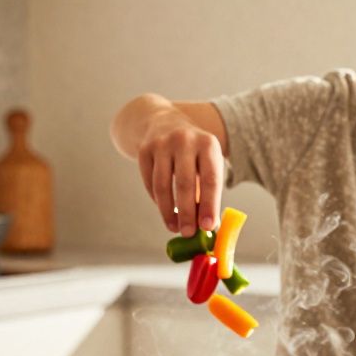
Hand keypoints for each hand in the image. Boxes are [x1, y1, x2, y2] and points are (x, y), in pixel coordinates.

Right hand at [137, 111, 223, 236]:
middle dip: (186, 212)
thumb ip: (209, 192)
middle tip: (188, 233)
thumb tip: (207, 227)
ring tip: (174, 227)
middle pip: (184, 183)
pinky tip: (165, 210)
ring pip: (162, 185)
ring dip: (168, 211)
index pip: (210, 179)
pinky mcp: (144, 149)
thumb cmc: (193, 153)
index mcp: (208, 144)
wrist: (164, 122)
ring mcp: (162, 143)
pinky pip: (149, 182)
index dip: (209, 205)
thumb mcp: (207, 163)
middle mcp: (184, 140)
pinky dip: (157, 200)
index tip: (207, 227)